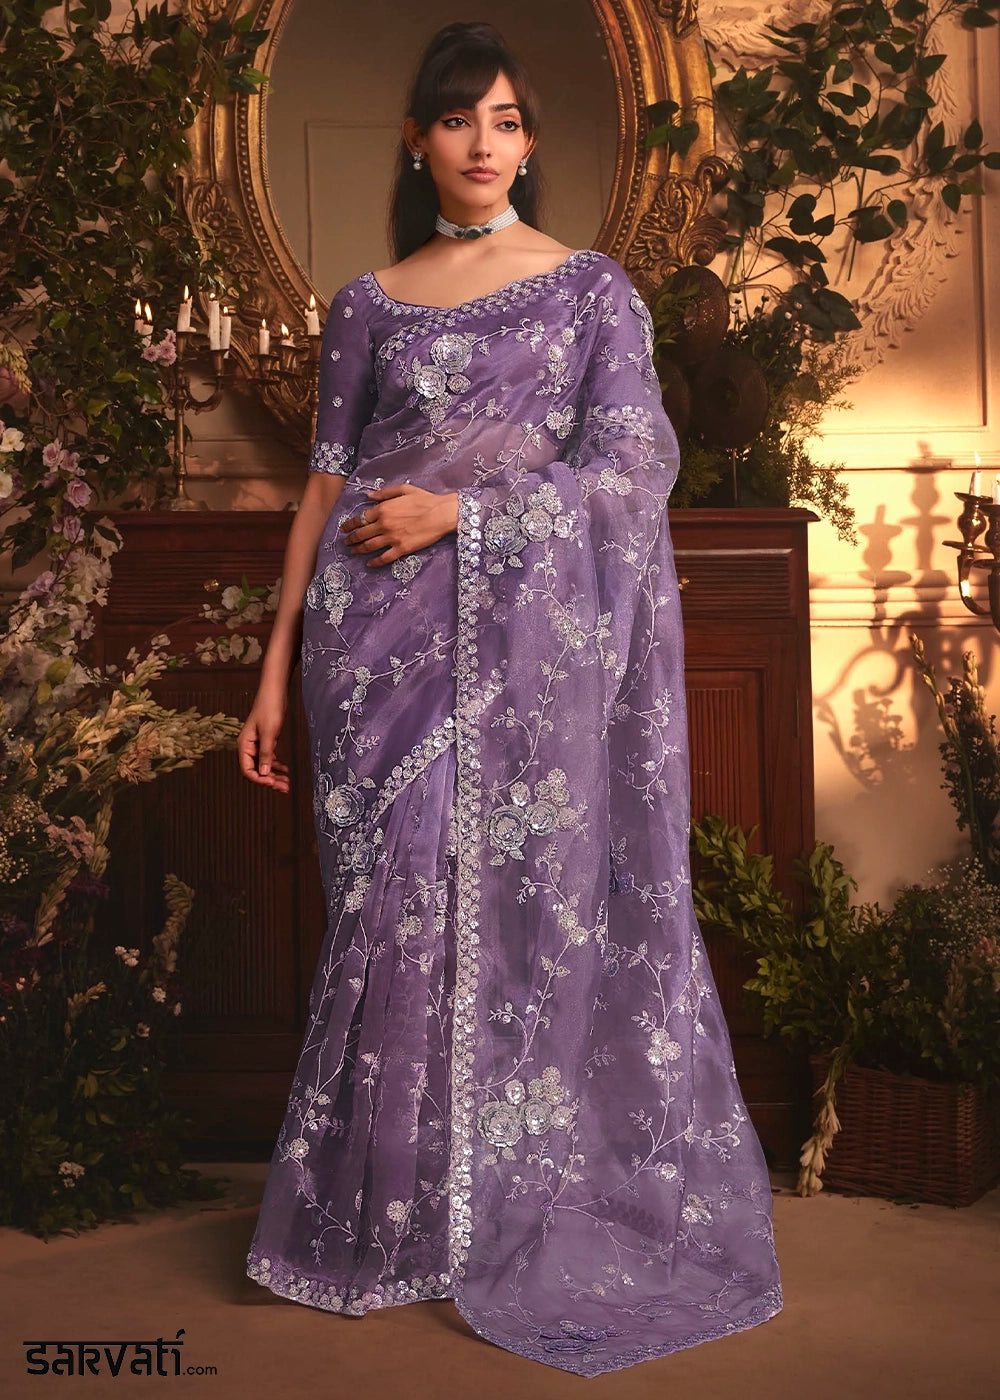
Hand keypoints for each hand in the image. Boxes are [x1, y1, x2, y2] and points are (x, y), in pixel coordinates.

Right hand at [237, 687, 289, 792]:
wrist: (275, 691)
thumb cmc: (270, 709)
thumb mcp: (269, 733)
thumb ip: (266, 754)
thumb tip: (263, 774)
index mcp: (244, 745)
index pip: (248, 770)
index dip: (260, 779)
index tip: (273, 783)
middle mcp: (249, 747)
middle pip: (256, 770)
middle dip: (270, 780)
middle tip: (285, 788)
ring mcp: (257, 744)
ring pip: (264, 765)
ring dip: (274, 775)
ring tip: (287, 783)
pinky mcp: (266, 740)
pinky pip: (269, 758)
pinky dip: (277, 765)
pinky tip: (286, 770)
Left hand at [339, 484, 458, 566]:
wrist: (441, 514)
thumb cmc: (424, 500)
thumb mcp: (403, 489)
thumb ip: (384, 493)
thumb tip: (368, 495)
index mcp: (383, 509)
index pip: (360, 519)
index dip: (349, 525)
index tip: (344, 528)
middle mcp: (384, 524)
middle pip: (362, 534)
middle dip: (351, 539)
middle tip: (346, 542)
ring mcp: (392, 538)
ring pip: (369, 546)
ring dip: (359, 550)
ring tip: (353, 552)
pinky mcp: (402, 549)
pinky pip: (384, 558)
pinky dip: (375, 562)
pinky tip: (370, 563)